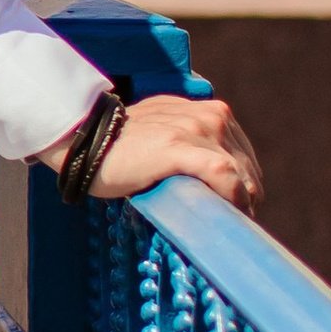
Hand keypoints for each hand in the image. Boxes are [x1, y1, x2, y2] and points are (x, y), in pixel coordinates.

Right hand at [76, 92, 263, 215]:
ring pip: (239, 171)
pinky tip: (227, 210)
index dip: (245, 182)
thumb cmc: (121, 145)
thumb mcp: (166, 131)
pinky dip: (232, 195)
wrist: (84, 139)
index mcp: (207, 110)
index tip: (239, 206)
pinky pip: (222, 173)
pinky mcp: (179, 147)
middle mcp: (207, 115)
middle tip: (235, 220)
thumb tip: (211, 176)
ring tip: (231, 221)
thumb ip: (191, 142)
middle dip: (246, 194)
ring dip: (241, 199)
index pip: (241, 151)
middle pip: (245, 164)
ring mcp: (194, 128)